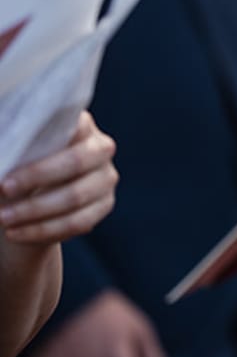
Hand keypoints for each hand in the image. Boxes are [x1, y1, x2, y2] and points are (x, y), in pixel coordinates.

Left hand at [0, 114, 117, 245]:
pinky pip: (76, 223)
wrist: (34, 197)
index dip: (49, 135)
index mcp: (82, 124)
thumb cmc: (21, 165)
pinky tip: (16, 232)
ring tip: (4, 217)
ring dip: (34, 210)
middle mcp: (101, 148)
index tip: (14, 156)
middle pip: (76, 162)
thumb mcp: (19, 153)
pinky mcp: (104, 205)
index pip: (74, 124)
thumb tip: (3, 157)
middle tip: (3, 188)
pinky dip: (42, 230)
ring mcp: (106, 178)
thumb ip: (16, 150)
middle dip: (36, 177)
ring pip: (75, 197)